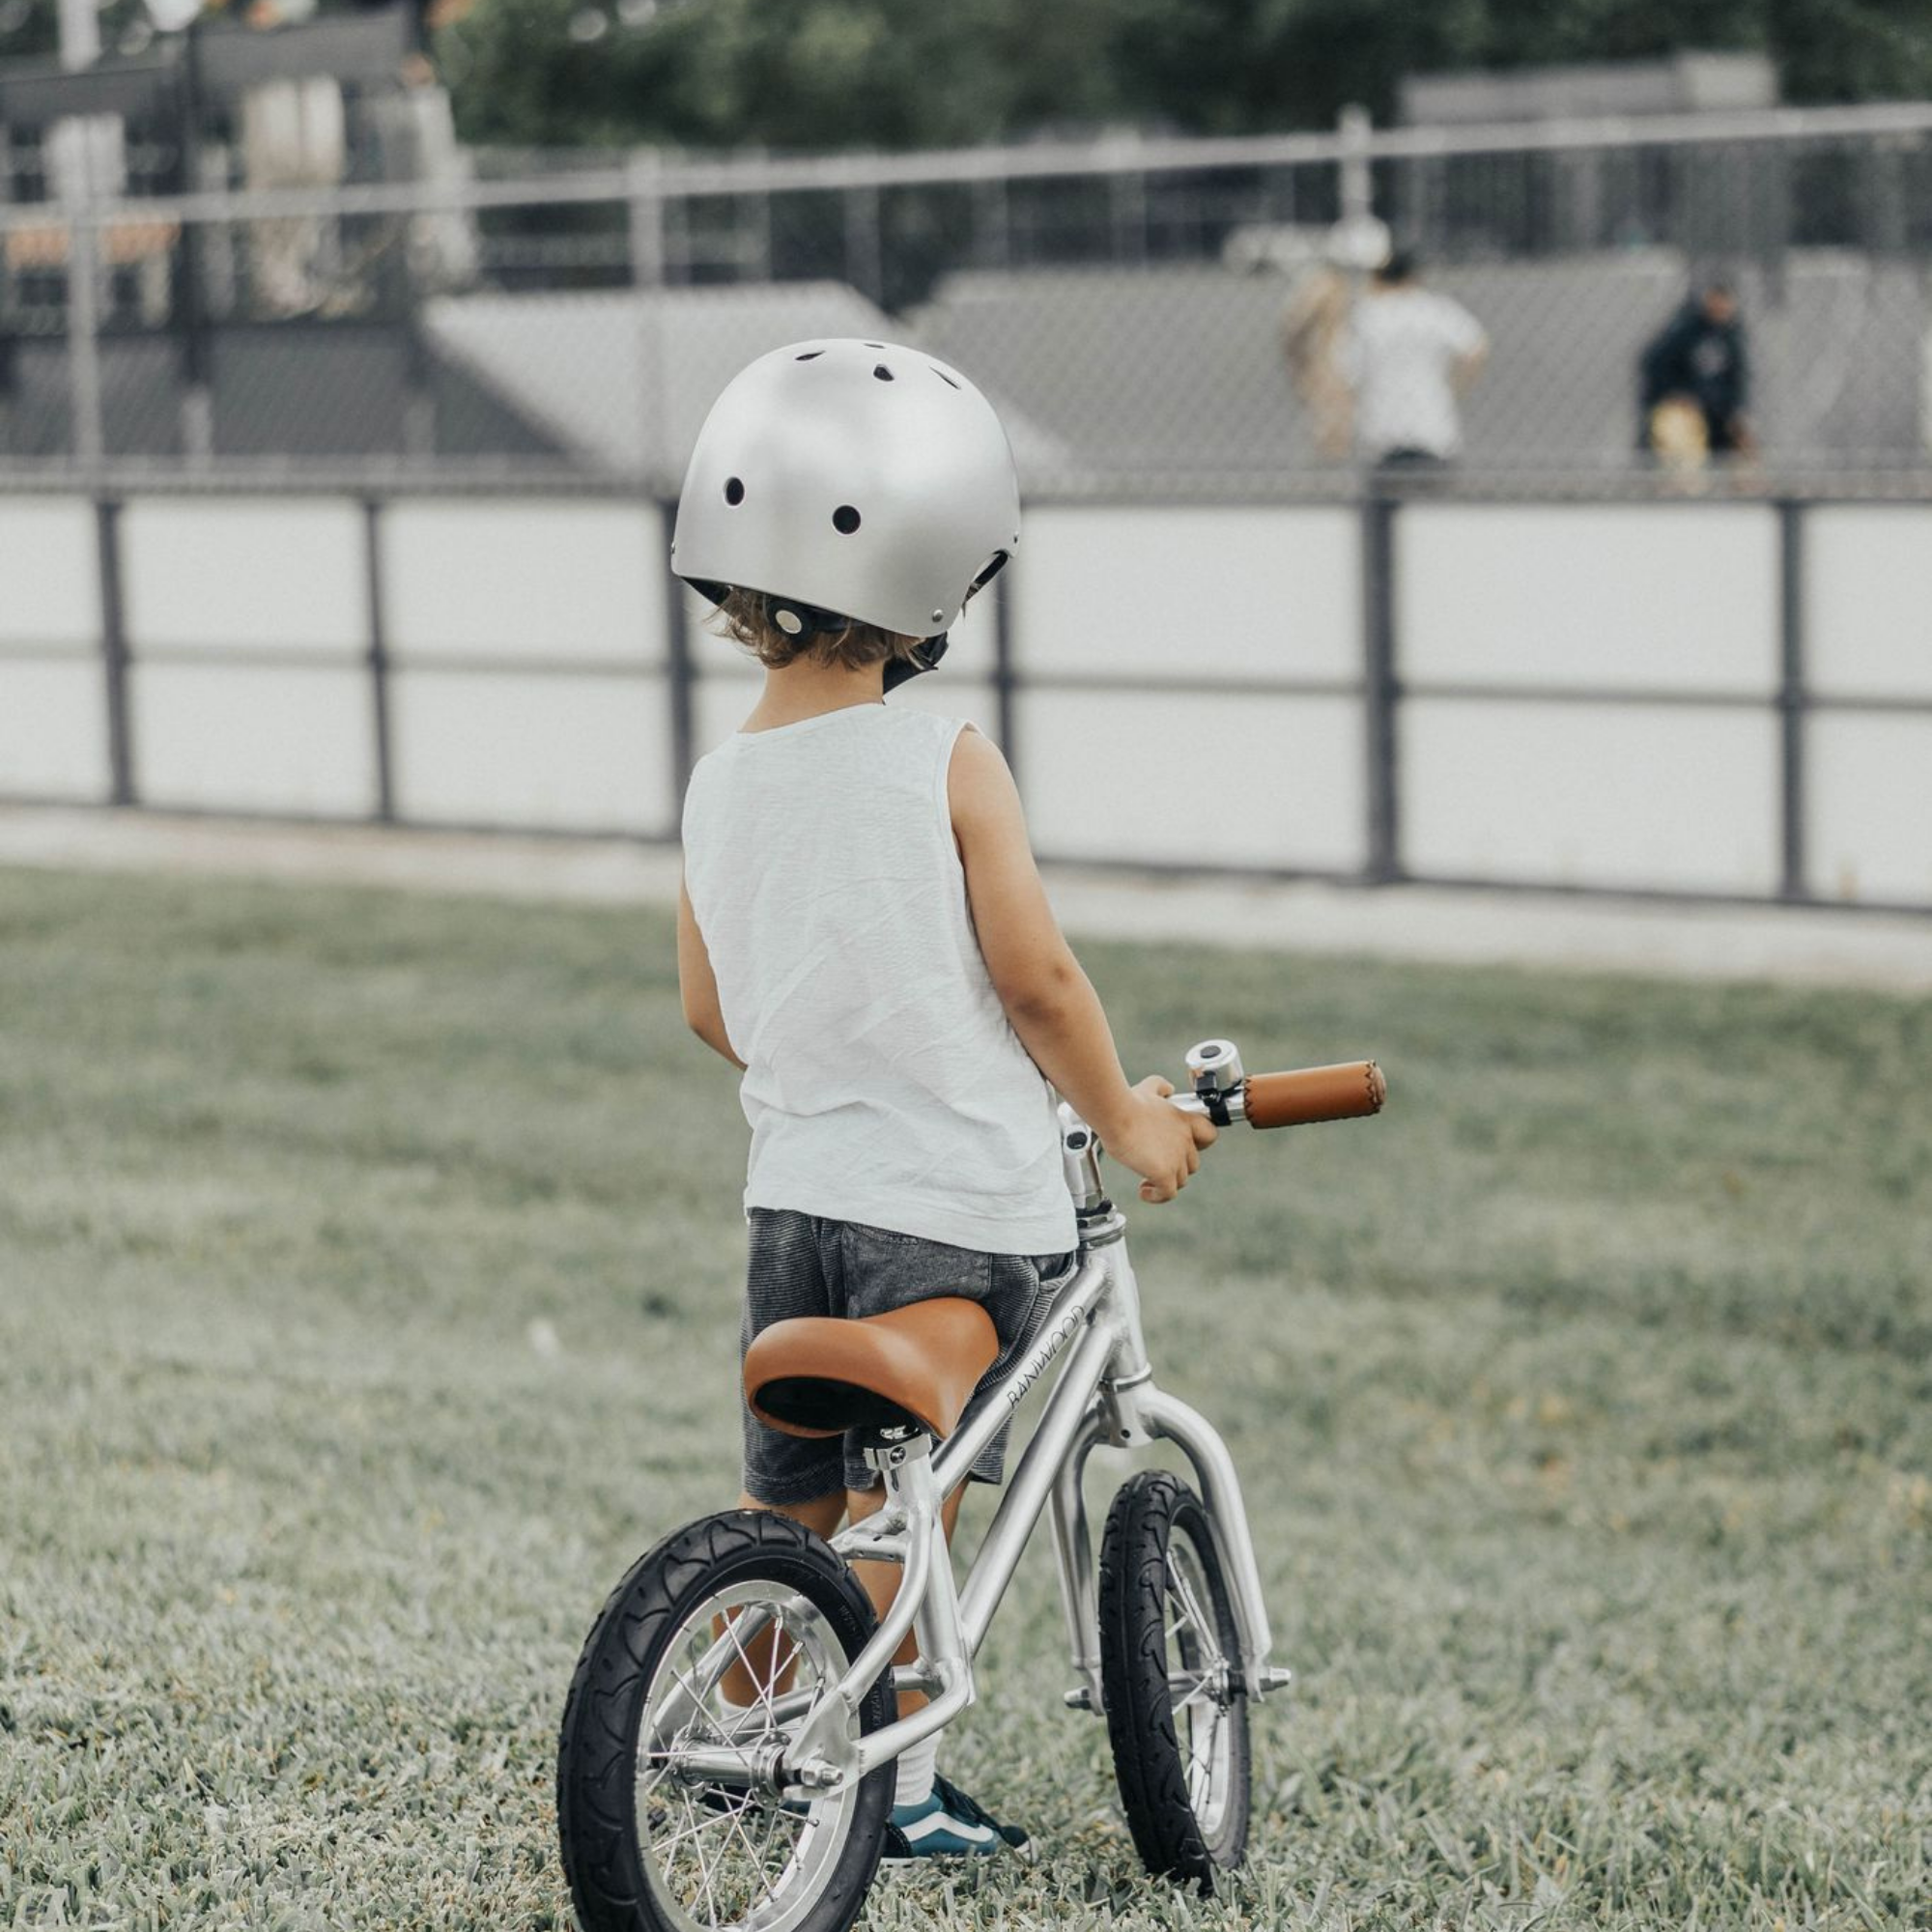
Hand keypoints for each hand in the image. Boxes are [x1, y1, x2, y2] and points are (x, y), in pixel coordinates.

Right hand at [1099, 1075, 1217, 1203]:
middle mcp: (1185, 1140)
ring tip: (1147, 1179)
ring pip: (1180, 1180)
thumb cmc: (1129, 1102)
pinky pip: (1168, 1193)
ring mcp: (1176, 1158)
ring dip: (1165, 1182)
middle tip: (1157, 1164)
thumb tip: (1167, 1088)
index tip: (1183, 1147)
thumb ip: (1161, 1087)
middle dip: (1176, 1166)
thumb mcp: (1149, 1088)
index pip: (1210, 1135)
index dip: (1199, 1145)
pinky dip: (1157, 1196)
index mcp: (1184, 1120)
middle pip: (1192, 1164)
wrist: (1117, 1113)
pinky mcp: (1163, 1173)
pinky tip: (1143, 1190)